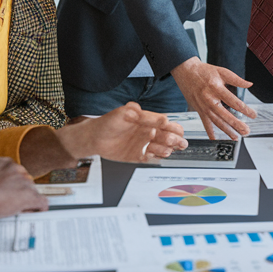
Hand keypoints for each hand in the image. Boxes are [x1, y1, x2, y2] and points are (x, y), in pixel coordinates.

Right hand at [0, 157, 49, 228]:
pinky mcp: (29, 195)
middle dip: (20, 193)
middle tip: (10, 204)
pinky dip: (39, 208)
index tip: (10, 193)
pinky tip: (36, 212)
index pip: (17, 173)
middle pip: (26, 182)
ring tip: (12, 210)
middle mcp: (17, 169)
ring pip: (33, 193)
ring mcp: (24, 182)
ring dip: (26, 202)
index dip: (14, 186)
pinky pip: (41, 202)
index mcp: (4, 162)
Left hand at [56, 102, 187, 162]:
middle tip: (175, 142)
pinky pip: (151, 158)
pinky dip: (155, 157)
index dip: (174, 128)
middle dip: (175, 140)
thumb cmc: (109, 122)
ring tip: (166, 150)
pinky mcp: (138, 156)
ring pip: (162, 148)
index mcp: (148, 121)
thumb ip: (145, 116)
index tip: (178, 131)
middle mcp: (148, 133)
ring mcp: (144, 145)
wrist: (94, 137)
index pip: (167, 124)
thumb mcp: (127, 113)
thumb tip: (163, 119)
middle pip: (169, 137)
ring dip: (166, 149)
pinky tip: (154, 155)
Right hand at [170, 57, 256, 139]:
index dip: (245, 109)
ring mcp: (203, 106)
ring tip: (236, 137)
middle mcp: (209, 99)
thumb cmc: (204, 71)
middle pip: (225, 115)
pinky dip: (210, 132)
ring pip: (216, 121)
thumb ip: (236, 79)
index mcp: (216, 88)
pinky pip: (205, 123)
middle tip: (246, 131)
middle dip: (236, 124)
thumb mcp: (222, 71)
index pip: (233, 102)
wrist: (185, 71)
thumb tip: (250, 84)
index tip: (253, 115)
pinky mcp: (198, 110)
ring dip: (226, 131)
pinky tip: (215, 139)